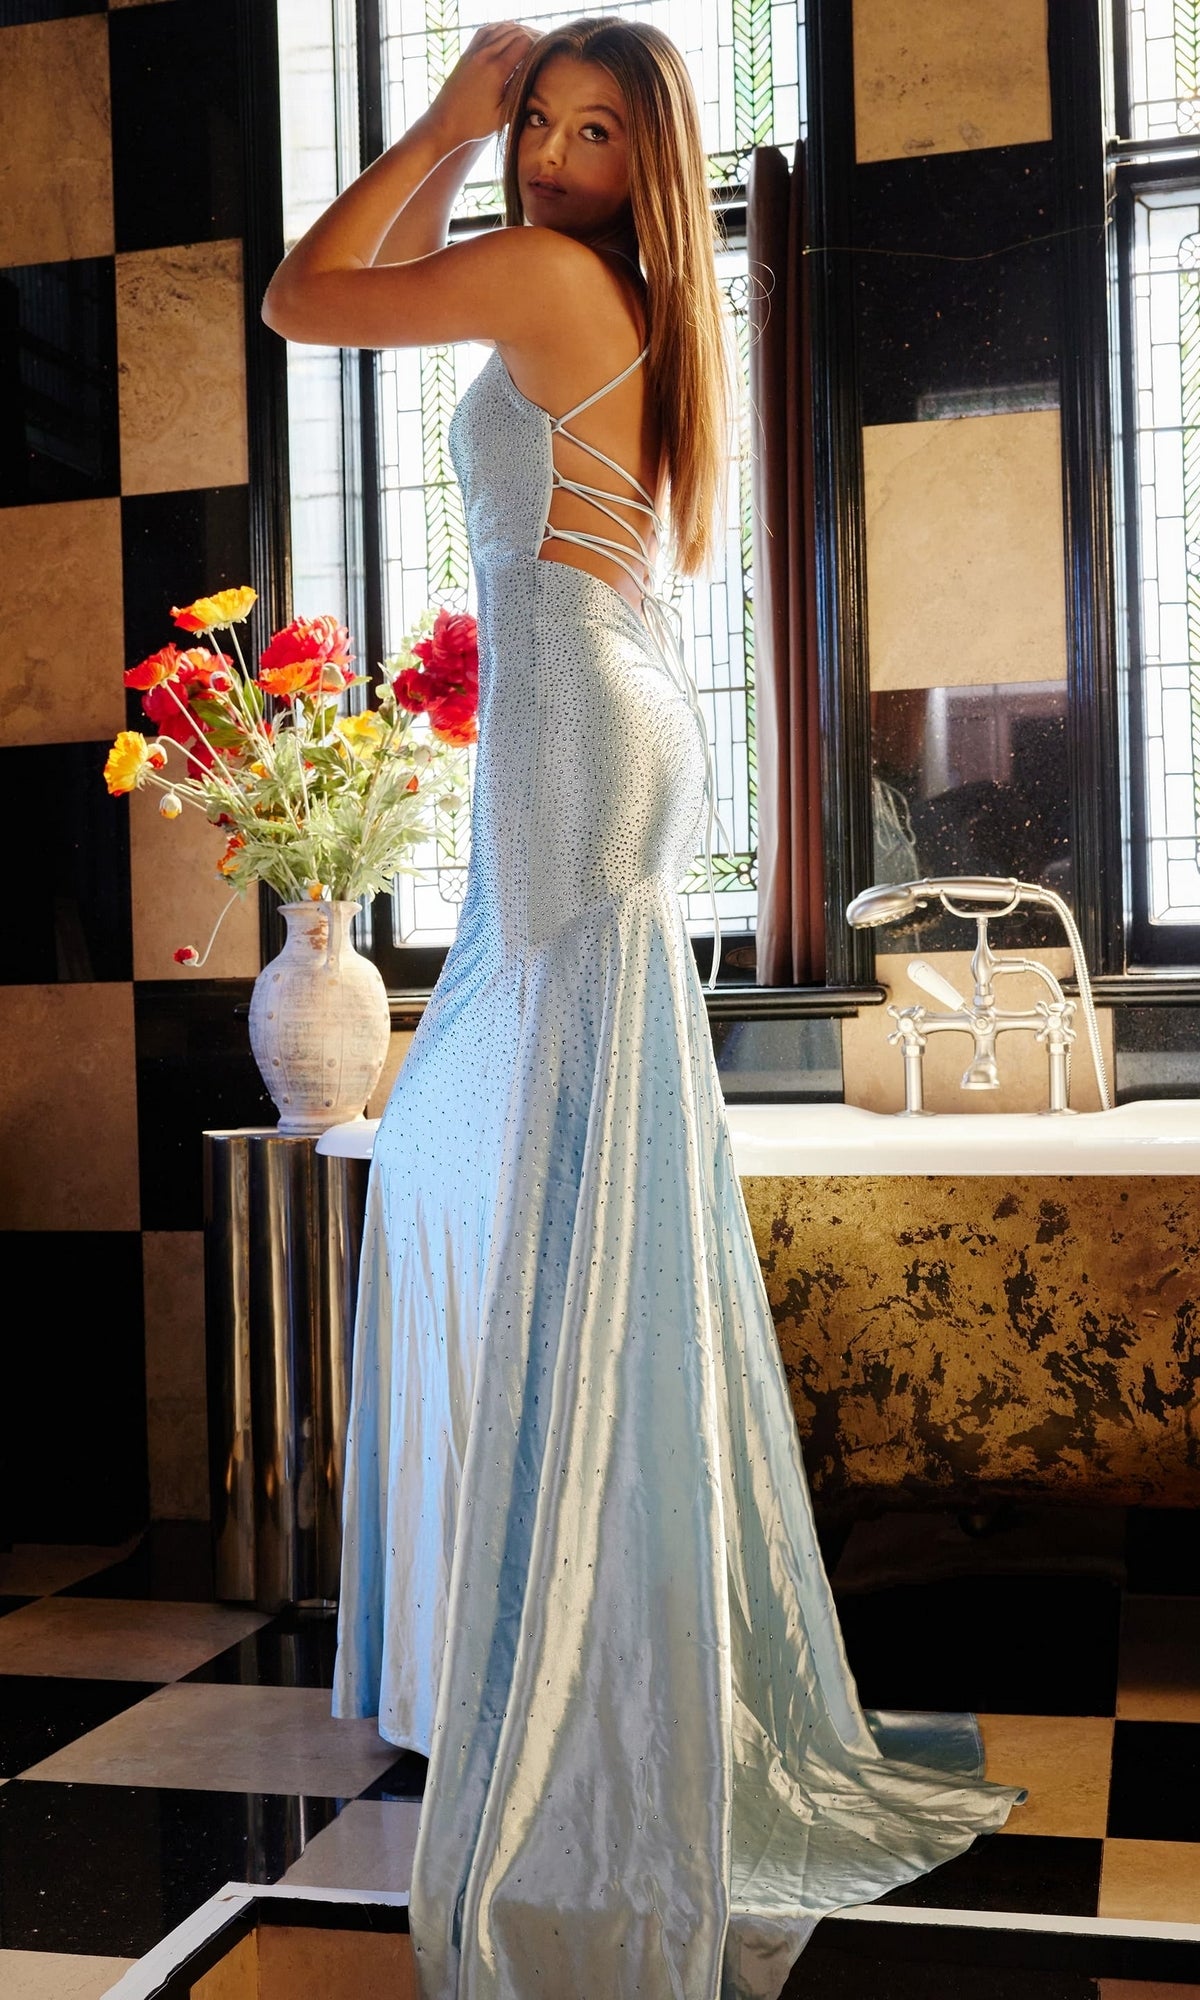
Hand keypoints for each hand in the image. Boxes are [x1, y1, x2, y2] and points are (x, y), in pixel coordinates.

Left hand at [425, 22, 537, 149]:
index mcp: (497, 70)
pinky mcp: (466, 54)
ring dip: (516, 29)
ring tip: (529, 35)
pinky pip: (485, 31)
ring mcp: (474, 52)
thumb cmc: (475, 124)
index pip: (524, 43)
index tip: (548, 49)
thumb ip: (519, 92)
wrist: (444, 122)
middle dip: (531, 34)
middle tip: (543, 41)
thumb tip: (534, 78)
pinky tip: (506, 28)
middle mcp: (485, 55)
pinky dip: (498, 27)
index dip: (538, 43)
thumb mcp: (503, 114)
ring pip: (500, 29)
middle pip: (514, 32)